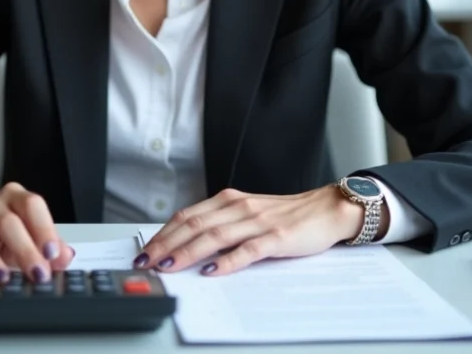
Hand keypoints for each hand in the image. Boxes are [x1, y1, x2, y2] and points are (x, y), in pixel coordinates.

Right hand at [0, 183, 74, 286]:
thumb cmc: (0, 231)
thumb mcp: (28, 235)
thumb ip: (48, 245)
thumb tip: (65, 257)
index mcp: (15, 198)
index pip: (32, 205)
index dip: (44, 228)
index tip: (52, 253)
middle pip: (8, 221)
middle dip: (24, 249)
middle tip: (36, 273)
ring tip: (1, 277)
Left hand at [134, 186, 380, 276]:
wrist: (326, 209)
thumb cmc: (286, 216)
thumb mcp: (247, 215)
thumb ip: (221, 225)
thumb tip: (187, 246)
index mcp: (229, 201)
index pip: (187, 216)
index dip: (163, 234)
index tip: (144, 251)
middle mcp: (239, 207)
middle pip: (194, 225)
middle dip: (167, 245)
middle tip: (147, 262)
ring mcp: (257, 221)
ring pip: (215, 236)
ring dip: (188, 252)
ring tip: (170, 266)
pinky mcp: (277, 237)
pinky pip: (248, 249)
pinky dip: (228, 261)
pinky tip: (212, 270)